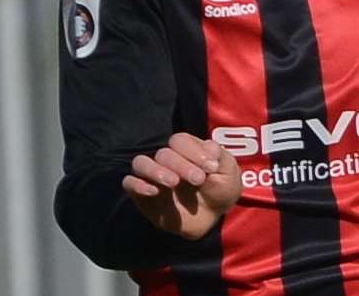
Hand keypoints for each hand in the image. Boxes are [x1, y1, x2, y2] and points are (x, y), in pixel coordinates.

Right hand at [122, 133, 242, 239]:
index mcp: (187, 149)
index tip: (211, 167)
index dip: (193, 151)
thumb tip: (209, 147)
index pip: (180, 140)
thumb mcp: (229, 174)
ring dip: (155, 170)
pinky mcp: (142, 195)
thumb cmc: (221, 190)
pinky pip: (129, 183)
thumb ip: (221, 158)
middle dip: (181, 165)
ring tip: (173, 182)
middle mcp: (167, 160)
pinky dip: (137, 184)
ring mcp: (153, 177)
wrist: (211, 218)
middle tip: (198, 179)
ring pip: (140, 163)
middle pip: (163, 153)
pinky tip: (153, 192)